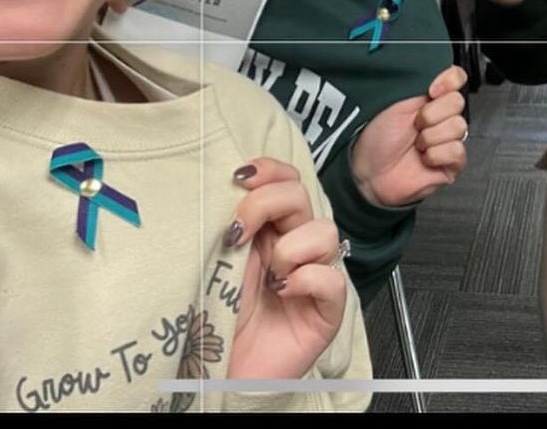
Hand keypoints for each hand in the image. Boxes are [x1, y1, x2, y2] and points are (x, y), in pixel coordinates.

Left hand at [226, 158, 347, 378]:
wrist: (219, 376)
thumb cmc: (213, 322)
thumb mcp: (215, 262)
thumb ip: (230, 226)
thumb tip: (230, 188)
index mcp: (268, 230)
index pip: (285, 179)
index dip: (269, 170)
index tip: (239, 178)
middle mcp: (293, 246)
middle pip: (302, 195)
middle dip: (268, 203)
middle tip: (238, 233)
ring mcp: (314, 276)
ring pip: (325, 231)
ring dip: (290, 247)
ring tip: (268, 276)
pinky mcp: (327, 310)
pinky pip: (333, 277)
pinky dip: (307, 279)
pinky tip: (283, 292)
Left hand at [349, 65, 468, 207]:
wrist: (368, 173)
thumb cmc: (375, 139)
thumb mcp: (395, 101)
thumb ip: (420, 84)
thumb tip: (439, 70)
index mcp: (430, 99)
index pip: (457, 78)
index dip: (449, 81)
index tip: (431, 91)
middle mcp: (441, 117)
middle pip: (458, 102)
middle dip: (430, 114)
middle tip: (414, 125)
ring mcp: (447, 140)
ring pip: (458, 126)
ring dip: (430, 137)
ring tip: (416, 145)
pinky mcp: (451, 164)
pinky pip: (456, 150)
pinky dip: (436, 155)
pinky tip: (424, 158)